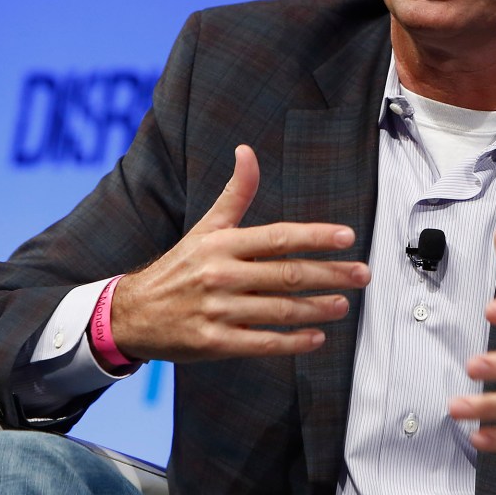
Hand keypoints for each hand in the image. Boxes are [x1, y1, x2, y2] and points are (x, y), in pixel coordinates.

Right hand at [109, 145, 369, 362]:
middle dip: (331, 274)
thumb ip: (234, 193)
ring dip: (318, 308)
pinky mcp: (214, 343)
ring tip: (344, 304)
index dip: (316, 236)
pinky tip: (316, 337)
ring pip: (281, 310)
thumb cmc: (179, 267)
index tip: (347, 237)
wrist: (133, 313)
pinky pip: (262, 343)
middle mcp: (221, 274)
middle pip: (288, 274)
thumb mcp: (205, 227)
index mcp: (222, 244)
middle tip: (362, 274)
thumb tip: (247, 151)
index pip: (278, 237)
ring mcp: (218, 310)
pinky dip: (293, 342)